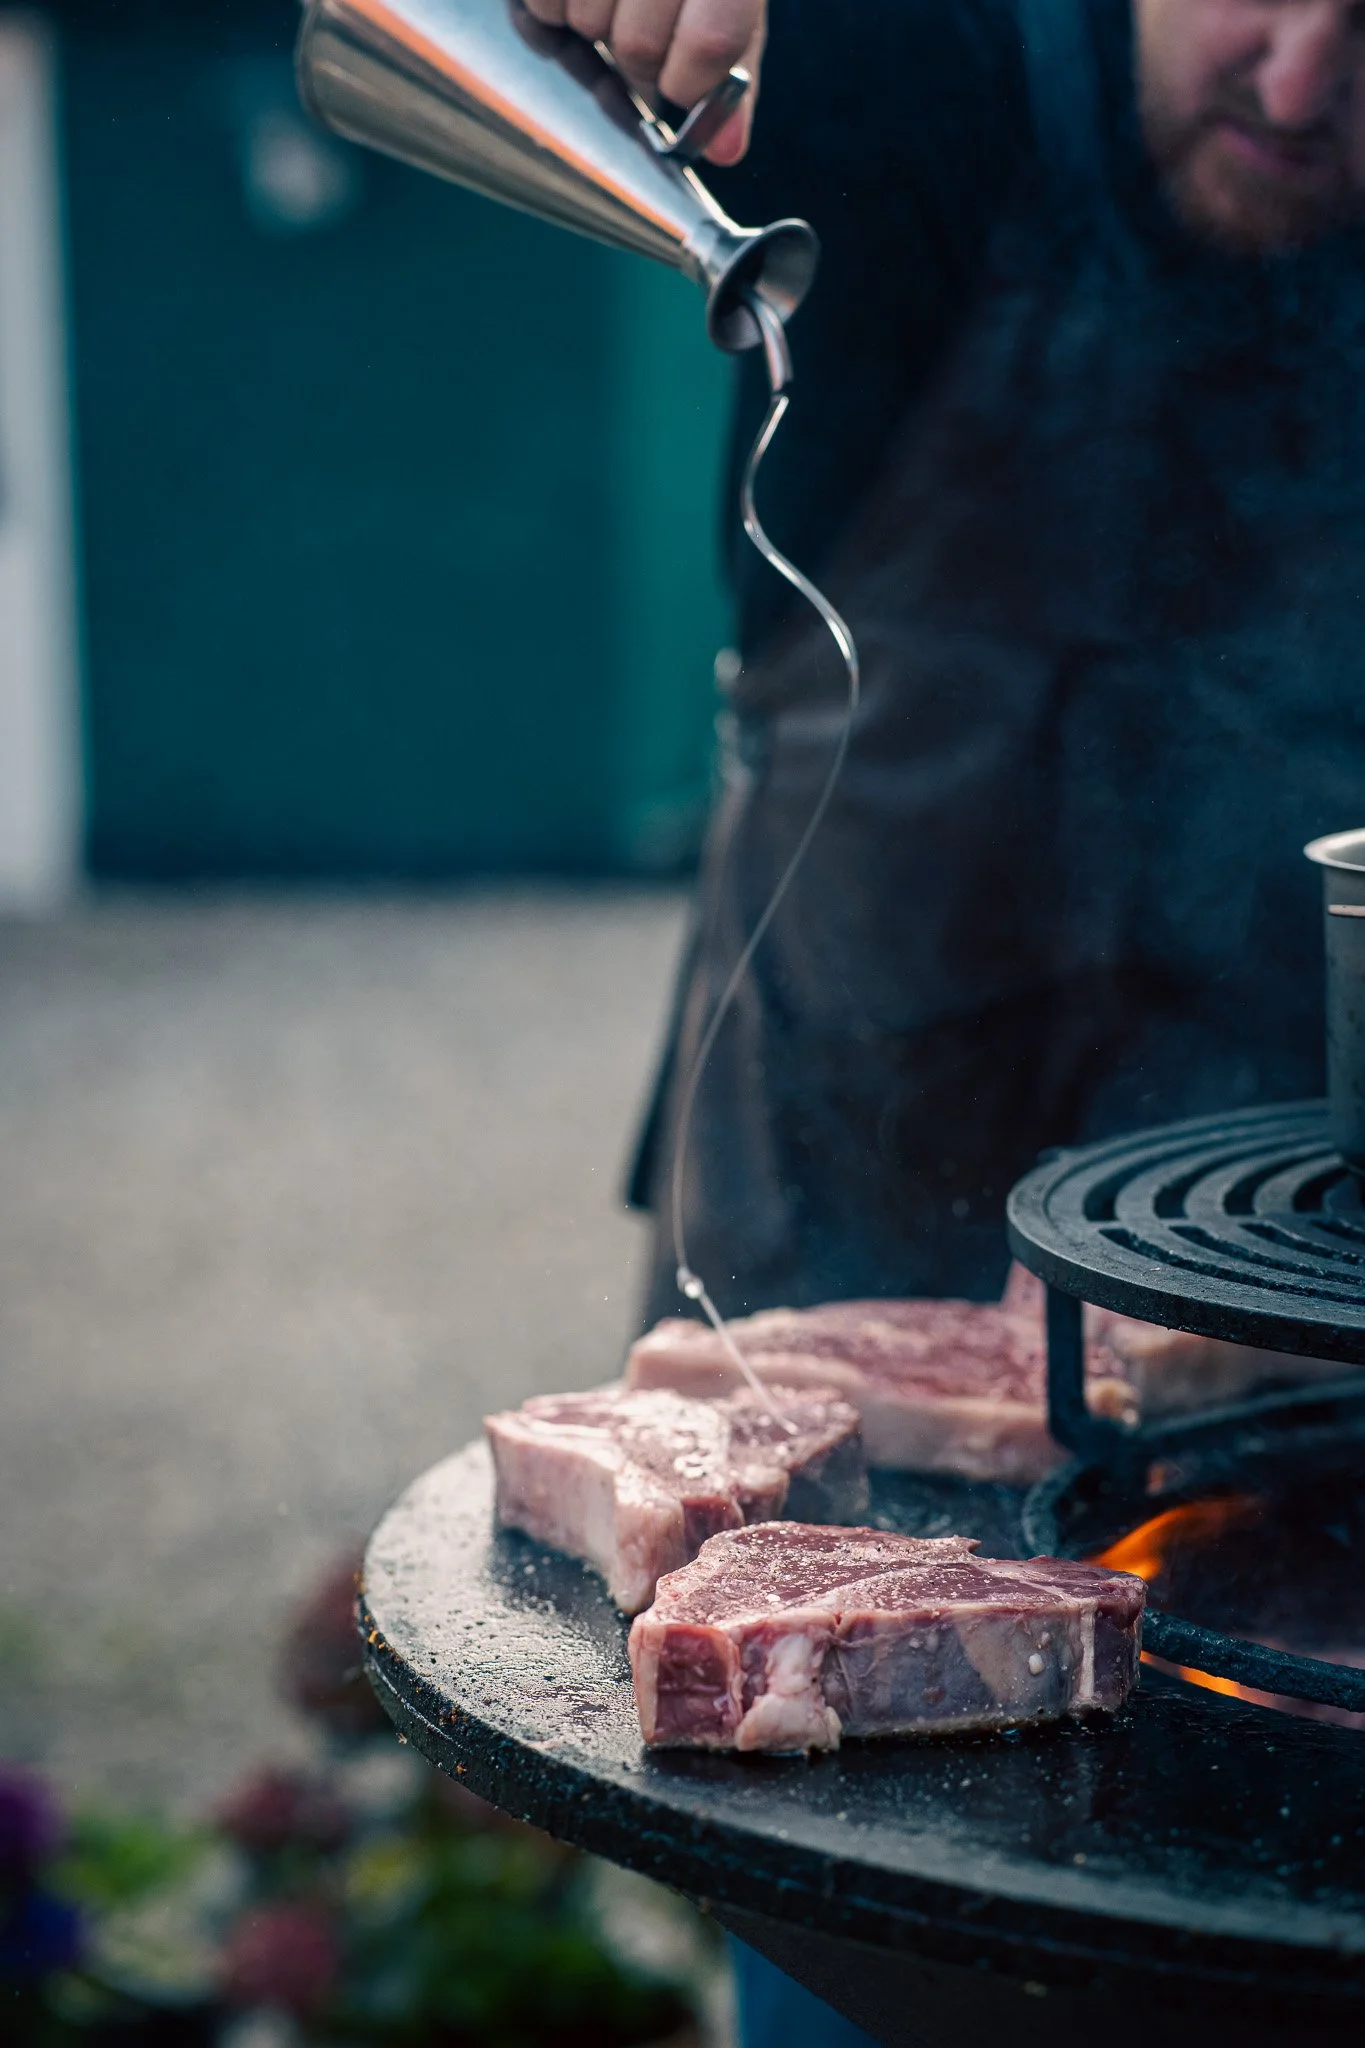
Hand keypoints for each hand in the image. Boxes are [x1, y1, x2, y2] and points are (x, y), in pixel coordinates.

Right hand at [521, 0, 765, 162]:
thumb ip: (733, 64)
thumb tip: (724, 149)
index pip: (712, 42)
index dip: (692, 84)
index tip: (685, 85)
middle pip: (637, 47)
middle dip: (638, 60)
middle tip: (643, 25)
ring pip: (584, 24)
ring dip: (593, 25)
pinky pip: (542, 4)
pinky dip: (553, 4)